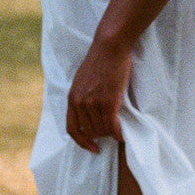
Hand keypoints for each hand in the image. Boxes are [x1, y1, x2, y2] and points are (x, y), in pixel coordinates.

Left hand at [66, 34, 130, 153]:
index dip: (82, 142)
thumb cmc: (99, 61)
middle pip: (90, 131)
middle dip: (101, 135)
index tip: (92, 147)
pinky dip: (118, 133)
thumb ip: (82, 97)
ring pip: (102, 130)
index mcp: (71, 98)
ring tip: (117, 128)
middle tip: (110, 131)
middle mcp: (80, 103)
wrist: (109, 47)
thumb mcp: (82, 81)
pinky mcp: (108, 102)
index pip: (72, 129)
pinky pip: (112, 126)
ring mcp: (93, 103)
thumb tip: (88, 113)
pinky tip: (122, 135)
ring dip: (110, 133)